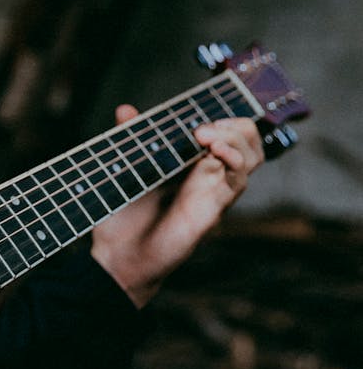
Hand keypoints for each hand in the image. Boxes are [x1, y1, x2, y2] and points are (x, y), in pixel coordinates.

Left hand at [91, 104, 263, 306]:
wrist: (117, 258)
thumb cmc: (121, 218)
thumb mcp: (122, 170)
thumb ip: (128, 138)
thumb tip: (125, 110)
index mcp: (190, 162)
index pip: (226, 132)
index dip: (222, 118)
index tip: (196, 117)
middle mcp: (207, 176)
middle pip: (248, 141)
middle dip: (236, 125)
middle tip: (204, 128)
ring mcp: (212, 193)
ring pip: (251, 158)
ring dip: (238, 139)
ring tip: (209, 137)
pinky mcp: (212, 211)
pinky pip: (238, 183)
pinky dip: (234, 162)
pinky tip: (215, 153)